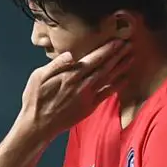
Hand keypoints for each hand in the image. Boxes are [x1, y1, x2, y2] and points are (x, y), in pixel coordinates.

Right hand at [18, 39, 132, 138]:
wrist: (38, 125)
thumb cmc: (35, 99)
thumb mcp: (38, 77)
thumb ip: (55, 65)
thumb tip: (70, 54)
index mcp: (70, 75)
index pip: (93, 59)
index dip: (107, 50)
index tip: (118, 41)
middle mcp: (82, 85)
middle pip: (104, 67)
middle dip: (118, 55)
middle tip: (129, 44)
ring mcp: (88, 97)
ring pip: (108, 79)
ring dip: (121, 68)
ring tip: (131, 57)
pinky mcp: (89, 107)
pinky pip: (106, 95)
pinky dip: (117, 86)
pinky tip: (125, 79)